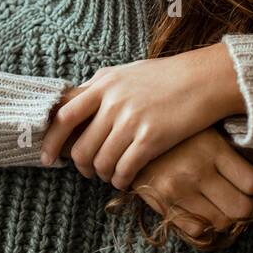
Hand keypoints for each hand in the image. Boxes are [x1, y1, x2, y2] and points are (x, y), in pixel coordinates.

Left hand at [40, 44, 244, 188]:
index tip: (48, 158)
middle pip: (81, 147)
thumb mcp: (126, 72)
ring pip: (101, 162)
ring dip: (102, 175)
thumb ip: (100, 88)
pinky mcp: (151, 138)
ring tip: (109, 174)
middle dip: (81, 166)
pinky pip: (124, 169)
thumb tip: (74, 103)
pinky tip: (124, 180)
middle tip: (88, 171)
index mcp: (104, 83)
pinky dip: (120, 180)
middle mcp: (113, 102)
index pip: (64, 116)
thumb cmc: (166, 76)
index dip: (52, 141)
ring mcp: (131, 120)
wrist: (204, 79)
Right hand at [130, 128, 252, 239]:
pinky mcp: (162, 204)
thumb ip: (238, 145)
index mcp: (211, 148)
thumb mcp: (209, 126)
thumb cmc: (177, 127)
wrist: (127, 132)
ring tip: (240, 207)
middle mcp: (195, 172)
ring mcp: (177, 191)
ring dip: (236, 218)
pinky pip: (196, 230)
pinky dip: (210, 227)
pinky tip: (215, 214)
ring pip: (222, 222)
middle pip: (243, 208)